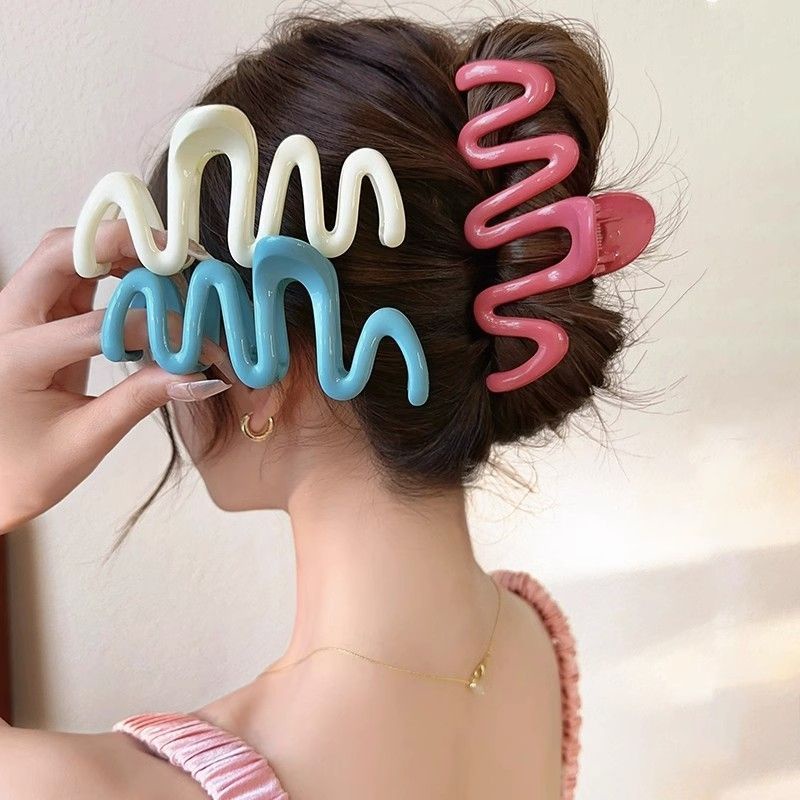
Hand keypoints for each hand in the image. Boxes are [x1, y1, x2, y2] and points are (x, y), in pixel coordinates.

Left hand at [0, 220, 230, 532]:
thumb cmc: (26, 470)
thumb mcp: (86, 440)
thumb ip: (140, 399)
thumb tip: (197, 375)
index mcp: (15, 358)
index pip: (96, 326)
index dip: (154, 328)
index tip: (199, 342)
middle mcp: (7, 323)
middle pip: (60, 255)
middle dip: (118, 243)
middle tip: (174, 250)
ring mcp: (15, 314)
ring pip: (61, 254)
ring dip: (111, 248)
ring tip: (162, 260)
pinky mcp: (32, 316)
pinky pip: (68, 273)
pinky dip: (104, 266)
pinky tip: (140, 279)